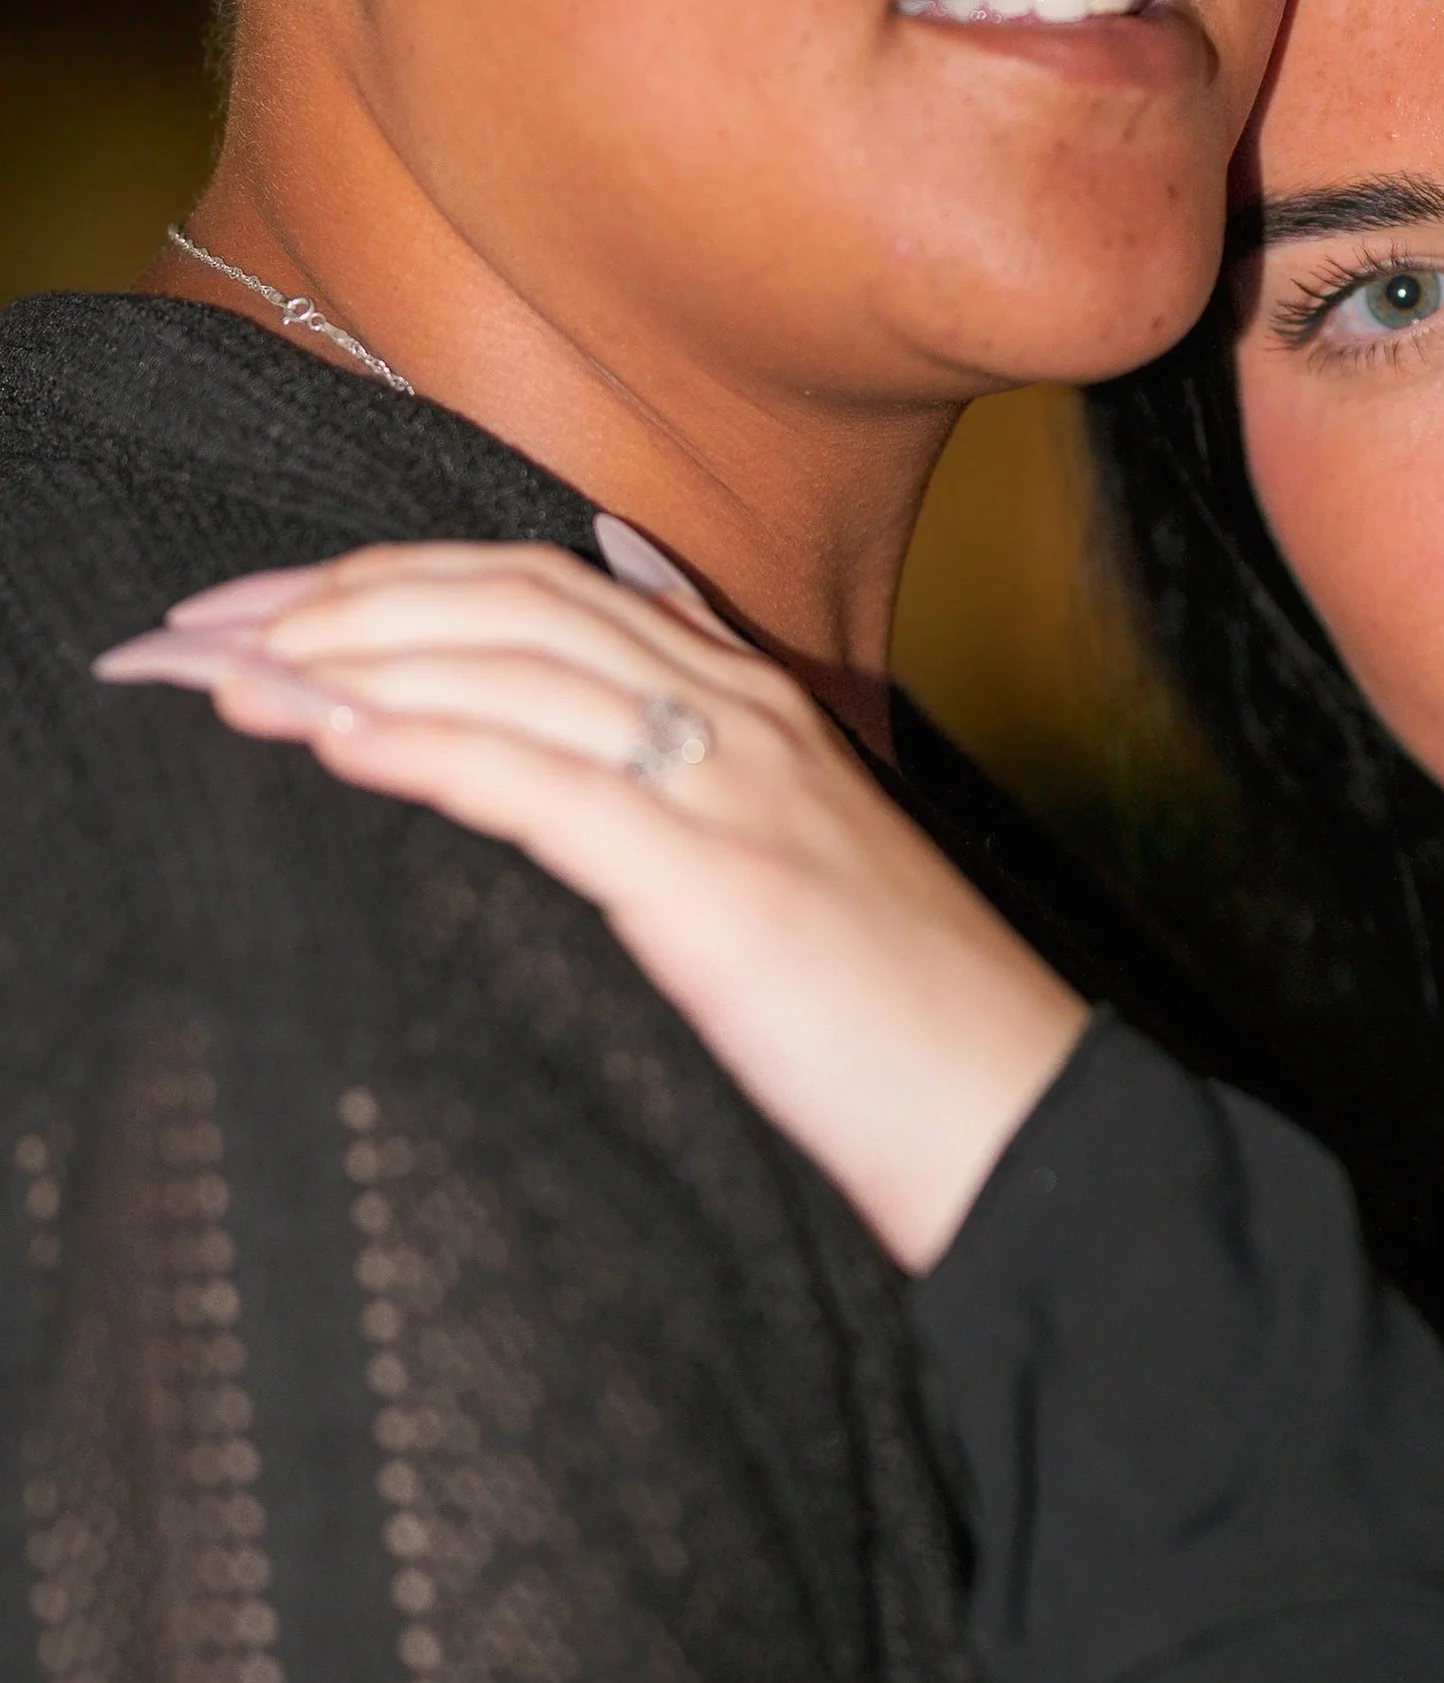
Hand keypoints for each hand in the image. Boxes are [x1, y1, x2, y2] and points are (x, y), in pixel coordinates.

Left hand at [92, 530, 1088, 1268]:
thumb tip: (625, 569)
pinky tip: (332, 739)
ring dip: (346, 661)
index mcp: (749, 696)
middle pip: (503, 606)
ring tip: (228, 676)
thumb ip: (710, 695)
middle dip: (332, 602)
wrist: (1007, 1113)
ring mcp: (731, 786)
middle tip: (197, 630)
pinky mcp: (715, 881)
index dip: (385, 579)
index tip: (257, 609)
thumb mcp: (799, 819)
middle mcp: (737, 712)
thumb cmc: (894, 1004)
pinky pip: (541, 786)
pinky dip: (425, 747)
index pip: (538, 586)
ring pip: (509, 672)